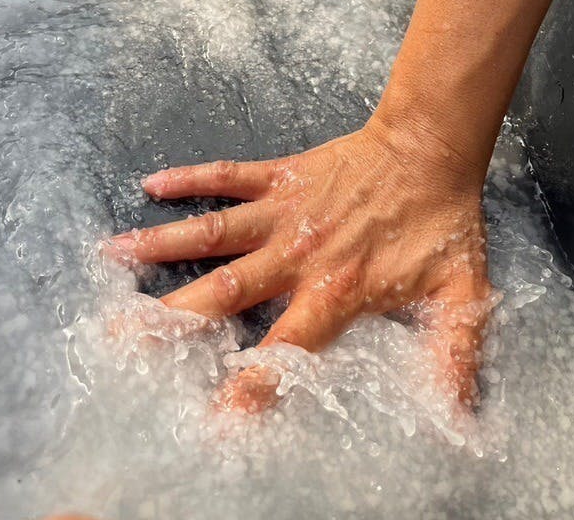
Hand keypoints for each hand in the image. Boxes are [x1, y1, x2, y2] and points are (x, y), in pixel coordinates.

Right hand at [106, 113, 492, 410]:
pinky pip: (227, 175)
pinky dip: (190, 178)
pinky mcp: (281, 175)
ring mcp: (283, 210)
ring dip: (162, 242)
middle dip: (173, 317)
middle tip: (121, 335)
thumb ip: (453, 359)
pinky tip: (152, 184)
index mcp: (335, 289)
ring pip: (213, 231)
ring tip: (113, 254)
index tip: (210, 417)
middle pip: (224, 291)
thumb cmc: (442, 223)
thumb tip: (458, 423)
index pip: (284, 348)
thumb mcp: (460, 297)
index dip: (250, 386)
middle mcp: (296, 253)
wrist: (430, 149)